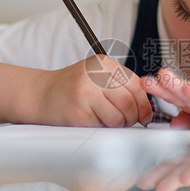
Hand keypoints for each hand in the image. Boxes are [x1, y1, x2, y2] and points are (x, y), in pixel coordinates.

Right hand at [36, 55, 152, 126]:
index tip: (145, 115)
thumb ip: (121, 86)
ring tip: (107, 120)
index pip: (136, 85)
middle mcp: (95, 74)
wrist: (41, 95)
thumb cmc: (74, 88)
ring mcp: (86, 92)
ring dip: (118, 124)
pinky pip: (104, 126)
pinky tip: (93, 120)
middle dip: (133, 117)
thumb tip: (147, 108)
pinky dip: (103, 128)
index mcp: (103, 63)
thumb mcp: (98, 77)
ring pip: (119, 117)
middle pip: (129, 102)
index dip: (144, 104)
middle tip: (128, 122)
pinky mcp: (79, 112)